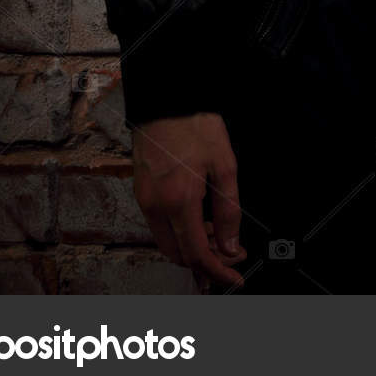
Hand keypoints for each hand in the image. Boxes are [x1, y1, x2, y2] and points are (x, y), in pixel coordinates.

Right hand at [132, 111, 246, 286]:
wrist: (166, 97)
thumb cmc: (194, 123)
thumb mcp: (224, 164)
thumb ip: (229, 210)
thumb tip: (231, 245)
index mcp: (179, 200)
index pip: (197, 254)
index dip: (218, 272)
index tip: (234, 277)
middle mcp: (156, 205)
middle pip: (178, 255)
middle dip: (205, 263)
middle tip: (230, 256)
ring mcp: (145, 199)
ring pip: (167, 243)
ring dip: (191, 249)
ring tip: (218, 238)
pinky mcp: (141, 191)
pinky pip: (159, 226)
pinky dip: (179, 233)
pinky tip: (198, 222)